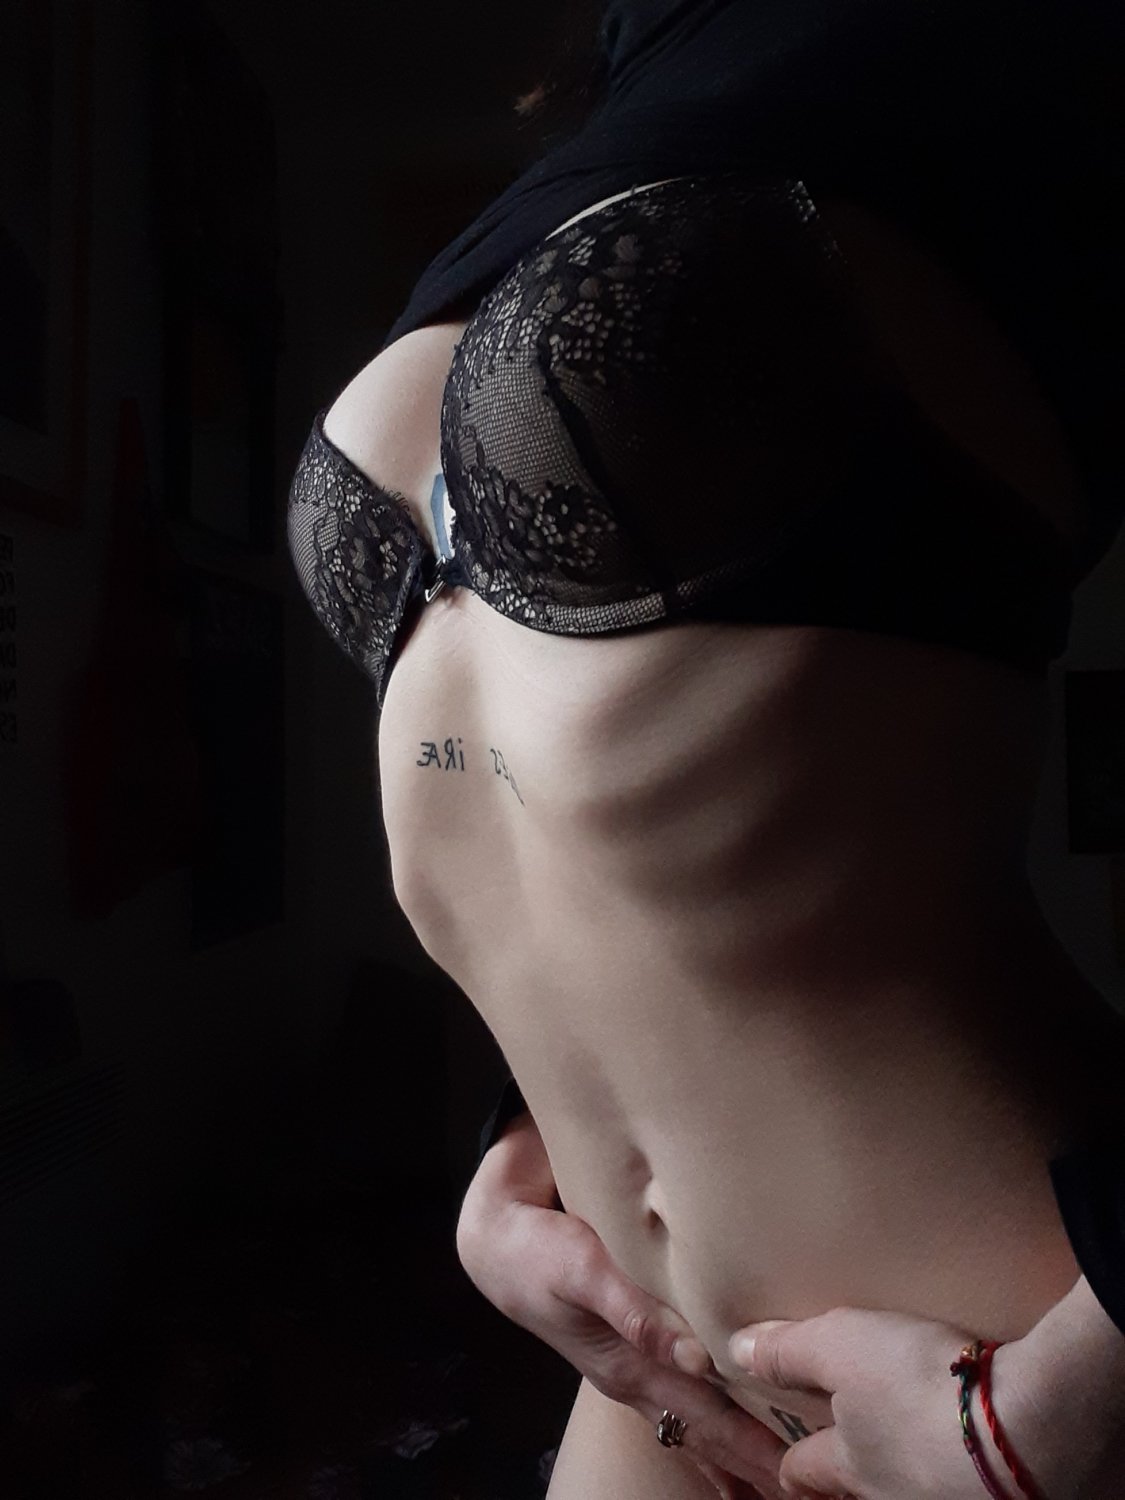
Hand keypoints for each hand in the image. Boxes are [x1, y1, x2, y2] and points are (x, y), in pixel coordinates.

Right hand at [458, 1112, 789, 1498]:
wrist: (496, 1244)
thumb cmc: (538, 1253)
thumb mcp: (583, 1272)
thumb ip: (634, 1310)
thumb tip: (696, 1355)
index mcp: (628, 1367)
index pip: (704, 1420)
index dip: (751, 1448)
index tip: (794, 1474)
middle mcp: (634, 1377)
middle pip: (705, 1433)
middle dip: (753, 1465)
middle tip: (806, 1490)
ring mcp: (632, 1366)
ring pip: (694, 1421)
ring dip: (735, 1451)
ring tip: (775, 1480)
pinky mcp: (631, 1344)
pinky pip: (680, 1395)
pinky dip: (709, 1422)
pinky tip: (730, 1425)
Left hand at [727, 1303, 1099, 1499]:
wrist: (1029, 1423)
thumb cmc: (920, 1383)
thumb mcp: (840, 1345)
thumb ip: (788, 1349)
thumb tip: (736, 1350)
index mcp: (850, 1464)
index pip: (802, 1471)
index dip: (791, 1462)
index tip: (786, 1462)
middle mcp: (894, 1495)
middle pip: (861, 1488)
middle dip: (857, 1471)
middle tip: (859, 1449)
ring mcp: (946, 1499)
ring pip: (914, 1488)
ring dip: (914, 1468)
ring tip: (922, 1440)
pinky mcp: (1003, 1496)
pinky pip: (967, 1483)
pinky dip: (965, 1467)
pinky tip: (977, 1446)